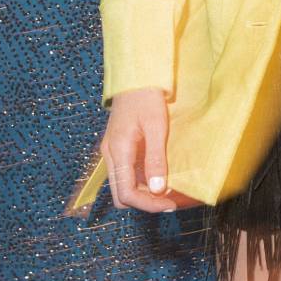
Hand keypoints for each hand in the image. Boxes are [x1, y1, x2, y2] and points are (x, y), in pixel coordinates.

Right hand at [100, 87, 202, 211]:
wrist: (136, 76)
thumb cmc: (146, 97)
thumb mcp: (156, 126)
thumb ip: (156, 159)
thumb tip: (159, 191)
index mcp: (117, 151)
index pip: (126, 194)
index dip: (148, 204)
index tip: (169, 205)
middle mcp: (110, 155)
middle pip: (121, 195)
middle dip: (144, 202)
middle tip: (169, 200)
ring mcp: (113, 151)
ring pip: (123, 185)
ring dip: (144, 192)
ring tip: (168, 189)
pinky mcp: (119, 147)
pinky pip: (127, 173)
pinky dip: (142, 180)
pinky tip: (159, 175)